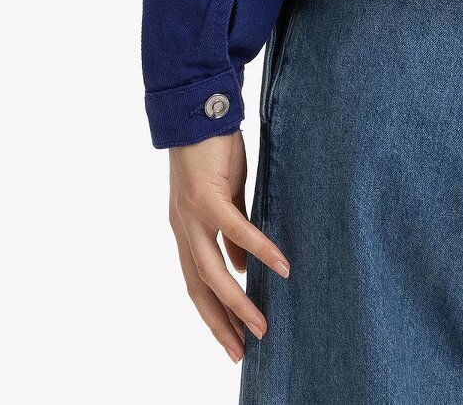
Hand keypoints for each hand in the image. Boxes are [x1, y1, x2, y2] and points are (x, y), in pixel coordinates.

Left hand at [168, 130, 290, 362]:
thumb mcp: (225, 198)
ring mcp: (191, 215)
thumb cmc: (214, 152)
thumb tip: (241, 268)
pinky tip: (279, 266)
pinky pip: (235, 231)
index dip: (213, 315)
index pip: (197, 284)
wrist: (198, 111)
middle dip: (222, 322)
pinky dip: (258, 250)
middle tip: (244, 351)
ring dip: (237, 301)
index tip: (232, 343)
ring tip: (260, 324)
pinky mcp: (208, 196)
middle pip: (200, 288)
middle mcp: (183, 230)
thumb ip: (230, 234)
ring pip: (212, 271)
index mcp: (186, 231)